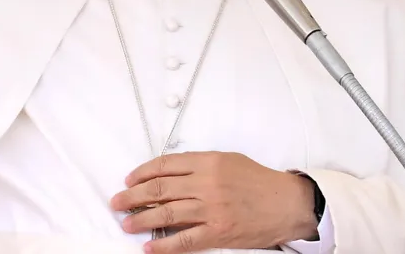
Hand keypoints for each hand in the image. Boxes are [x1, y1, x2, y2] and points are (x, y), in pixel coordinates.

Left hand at [110, 152, 318, 253]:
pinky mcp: (218, 232)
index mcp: (208, 162)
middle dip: (133, 196)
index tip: (129, 179)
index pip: (164, 165)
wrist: (286, 203)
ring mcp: (211, 209)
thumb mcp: (228, 160)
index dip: (142, 173)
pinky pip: (184, 240)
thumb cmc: (259, 181)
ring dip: (141, 219)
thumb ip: (199, 164)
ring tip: (126, 222)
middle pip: (159, 189)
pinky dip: (163, 245)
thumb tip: (169, 172)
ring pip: (166, 214)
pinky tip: (149, 247)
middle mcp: (206, 183)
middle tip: (118, 202)